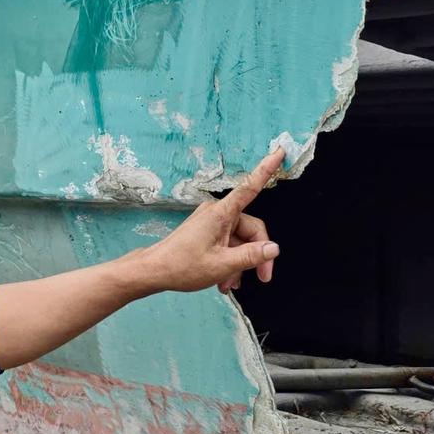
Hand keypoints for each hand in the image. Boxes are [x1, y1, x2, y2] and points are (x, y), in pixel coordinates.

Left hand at [139, 149, 283, 294]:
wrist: (154, 271)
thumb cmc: (180, 265)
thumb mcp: (222, 265)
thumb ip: (251, 256)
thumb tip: (273, 248)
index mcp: (221, 214)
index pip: (250, 187)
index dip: (266, 169)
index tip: (279, 151)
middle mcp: (218, 213)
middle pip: (251, 229)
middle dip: (257, 254)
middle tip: (261, 276)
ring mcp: (212, 222)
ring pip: (240, 241)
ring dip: (240, 263)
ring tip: (231, 282)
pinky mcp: (208, 232)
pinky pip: (229, 244)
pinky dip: (230, 261)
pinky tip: (225, 279)